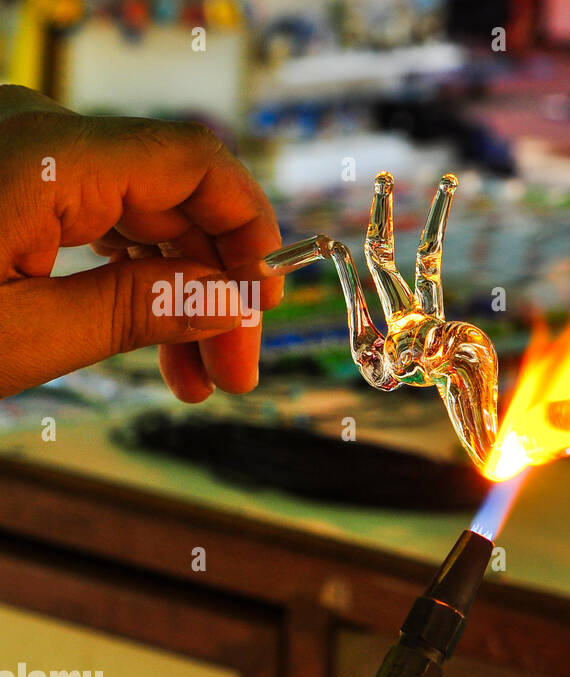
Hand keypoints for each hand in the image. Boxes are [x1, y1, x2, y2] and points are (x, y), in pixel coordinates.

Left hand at [0, 85, 282, 401]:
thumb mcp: (18, 339)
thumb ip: (140, 310)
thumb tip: (232, 300)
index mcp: (46, 157)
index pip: (198, 166)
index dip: (250, 233)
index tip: (267, 306)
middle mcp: (35, 133)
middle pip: (173, 194)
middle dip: (214, 284)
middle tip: (230, 372)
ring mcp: (14, 150)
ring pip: (137, 209)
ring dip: (175, 288)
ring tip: (190, 374)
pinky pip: (90, 212)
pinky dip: (125, 271)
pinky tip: (146, 331)